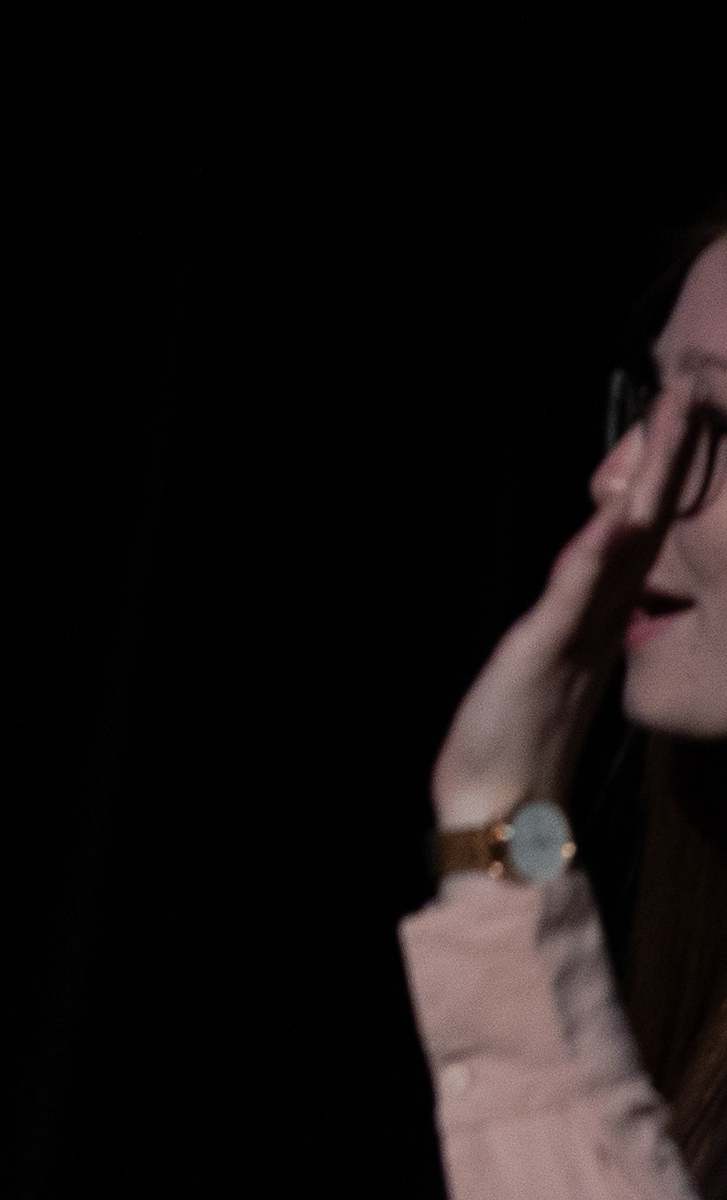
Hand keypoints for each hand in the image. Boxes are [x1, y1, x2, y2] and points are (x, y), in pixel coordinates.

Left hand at [433, 375, 710, 827]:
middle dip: (669, 455)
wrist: (505, 810)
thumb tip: (595, 596)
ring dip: (646, 482)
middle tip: (692, 389)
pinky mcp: (547, 651)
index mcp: (601, 613)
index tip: (681, 415)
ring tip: (672, 420)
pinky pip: (579, 593)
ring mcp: (580, 630)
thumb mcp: (557, 665)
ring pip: (622, 542)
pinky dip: (597, 552)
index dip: (662, 474)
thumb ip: (581, 624)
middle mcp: (602, 614)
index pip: (639, 529)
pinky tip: (617, 516)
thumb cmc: (522, 740)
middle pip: (646, 520)